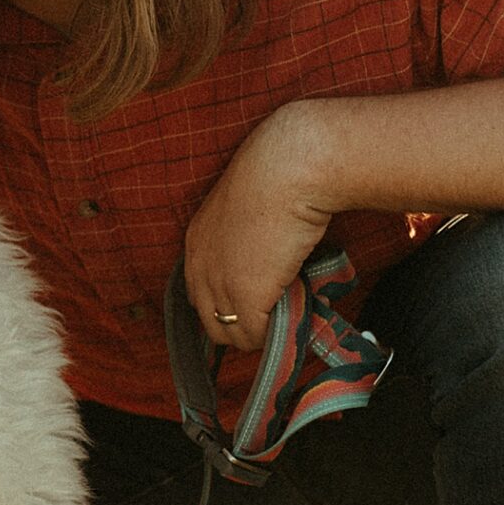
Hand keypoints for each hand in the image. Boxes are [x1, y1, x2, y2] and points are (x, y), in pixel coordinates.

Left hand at [183, 104, 336, 351]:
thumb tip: (273, 260)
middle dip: (247, 326)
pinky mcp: (244, 298)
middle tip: (283, 314)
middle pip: (213, 325)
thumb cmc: (280, 175)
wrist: (288, 168)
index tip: (262, 305)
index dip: (231, 308)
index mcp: (197, 243)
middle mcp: (198, 267)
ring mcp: (218, 285)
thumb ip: (249, 239)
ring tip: (297, 310)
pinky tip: (306, 307)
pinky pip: (259, 335)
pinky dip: (282, 331)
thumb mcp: (251, 210)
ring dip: (267, 331)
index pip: (202, 298)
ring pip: (236, 336)